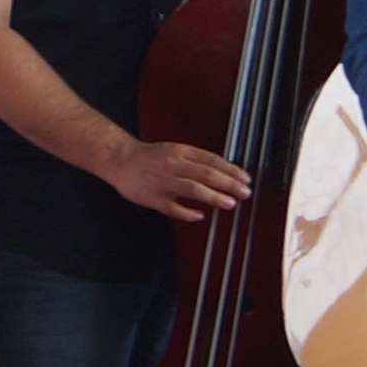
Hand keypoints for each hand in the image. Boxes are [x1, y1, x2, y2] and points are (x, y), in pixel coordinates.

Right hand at [106, 135, 254, 218]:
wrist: (120, 160)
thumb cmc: (150, 157)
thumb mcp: (175, 150)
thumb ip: (196, 160)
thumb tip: (223, 172)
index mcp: (181, 151)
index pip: (211, 160)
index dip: (231, 170)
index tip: (245, 179)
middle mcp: (173, 164)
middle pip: (205, 174)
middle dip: (228, 184)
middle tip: (244, 193)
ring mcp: (162, 181)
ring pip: (192, 189)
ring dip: (213, 196)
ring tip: (229, 203)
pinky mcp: (152, 197)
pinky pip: (171, 207)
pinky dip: (186, 212)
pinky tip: (199, 216)